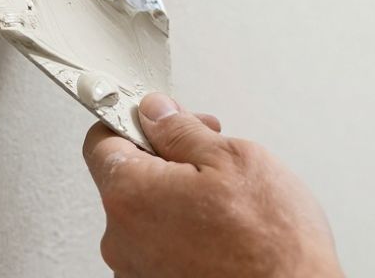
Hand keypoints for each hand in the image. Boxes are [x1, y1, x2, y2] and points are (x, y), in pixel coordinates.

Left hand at [83, 94, 342, 277]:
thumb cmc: (273, 245)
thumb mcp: (234, 159)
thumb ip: (181, 129)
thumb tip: (155, 112)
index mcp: (129, 195)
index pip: (101, 140)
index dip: (134, 121)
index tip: (158, 118)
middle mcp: (121, 239)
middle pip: (126, 178)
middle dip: (165, 160)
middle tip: (210, 156)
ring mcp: (136, 270)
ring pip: (146, 214)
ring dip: (176, 199)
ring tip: (225, 204)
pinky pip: (158, 247)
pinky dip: (182, 234)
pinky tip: (221, 234)